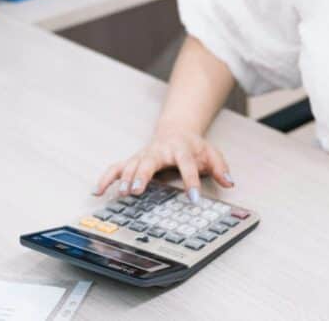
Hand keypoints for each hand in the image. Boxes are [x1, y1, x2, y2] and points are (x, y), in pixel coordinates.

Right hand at [92, 128, 234, 203]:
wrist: (177, 130)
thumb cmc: (194, 147)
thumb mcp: (212, 154)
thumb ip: (221, 168)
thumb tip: (230, 182)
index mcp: (181, 149)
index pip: (186, 164)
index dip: (191, 181)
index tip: (193, 199)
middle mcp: (159, 150)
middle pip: (149, 161)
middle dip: (142, 175)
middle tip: (136, 190)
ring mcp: (144, 154)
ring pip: (131, 164)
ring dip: (124, 178)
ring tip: (121, 193)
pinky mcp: (133, 160)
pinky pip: (116, 167)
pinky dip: (106, 178)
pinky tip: (98, 191)